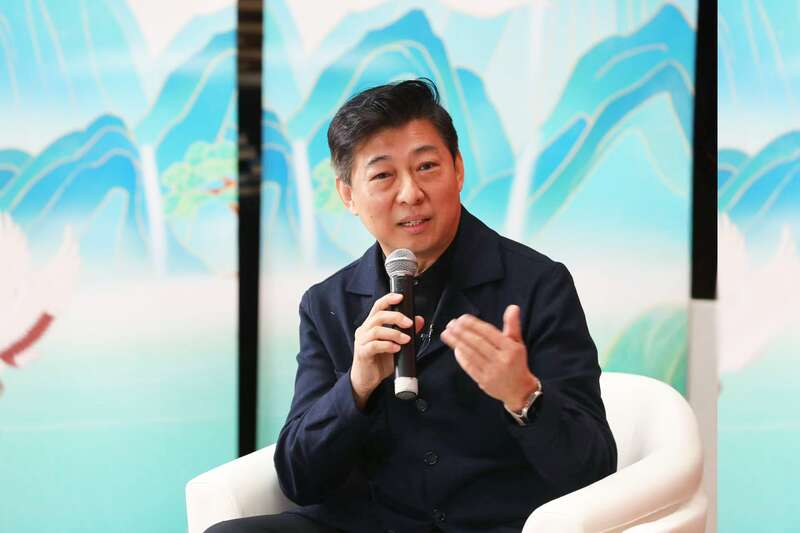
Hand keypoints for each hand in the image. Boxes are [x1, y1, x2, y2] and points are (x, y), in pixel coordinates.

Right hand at [351, 292, 423, 409]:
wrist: (367, 380)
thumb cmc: (379, 361)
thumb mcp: (396, 345)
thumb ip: (406, 332)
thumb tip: (419, 320)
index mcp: (371, 325)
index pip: (378, 307)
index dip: (388, 299)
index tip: (400, 297)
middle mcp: (364, 330)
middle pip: (378, 316)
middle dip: (396, 317)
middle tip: (409, 324)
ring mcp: (361, 341)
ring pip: (376, 330)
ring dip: (394, 333)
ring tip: (406, 340)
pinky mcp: (362, 353)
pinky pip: (374, 345)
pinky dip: (387, 345)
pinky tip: (396, 348)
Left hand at [441, 304, 538, 411]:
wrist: (520, 390)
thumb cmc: (516, 362)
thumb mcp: (517, 343)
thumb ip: (512, 325)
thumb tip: (512, 307)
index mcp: (510, 348)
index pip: (489, 332)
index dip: (473, 324)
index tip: (462, 318)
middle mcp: (502, 359)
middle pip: (477, 342)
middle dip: (461, 332)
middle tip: (451, 324)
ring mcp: (492, 371)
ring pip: (471, 354)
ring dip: (456, 342)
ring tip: (447, 333)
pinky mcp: (484, 381)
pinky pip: (470, 367)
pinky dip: (461, 357)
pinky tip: (455, 348)